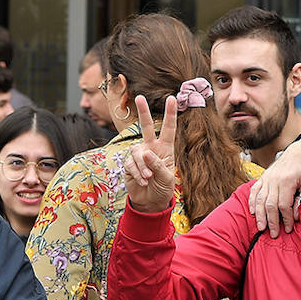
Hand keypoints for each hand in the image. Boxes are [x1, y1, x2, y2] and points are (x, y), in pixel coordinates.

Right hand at [124, 94, 177, 213]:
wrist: (150, 202)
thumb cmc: (163, 188)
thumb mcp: (166, 178)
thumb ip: (157, 165)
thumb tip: (145, 153)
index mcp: (165, 148)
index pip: (168, 129)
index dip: (170, 114)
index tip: (172, 98)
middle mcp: (151, 148)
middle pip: (146, 127)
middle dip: (143, 112)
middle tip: (139, 97)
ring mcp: (139, 156)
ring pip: (137, 152)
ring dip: (142, 166)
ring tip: (148, 178)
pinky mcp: (128, 164)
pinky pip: (130, 164)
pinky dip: (137, 174)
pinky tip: (142, 181)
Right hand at [249, 140, 300, 235]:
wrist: (299, 151)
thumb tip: (295, 216)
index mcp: (288, 181)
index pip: (284, 205)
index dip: (286, 219)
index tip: (288, 229)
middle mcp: (275, 180)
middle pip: (270, 205)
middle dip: (271, 221)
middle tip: (273, 234)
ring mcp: (267, 178)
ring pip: (260, 200)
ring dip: (259, 216)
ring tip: (261, 228)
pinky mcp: (263, 177)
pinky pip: (255, 191)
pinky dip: (252, 202)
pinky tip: (252, 212)